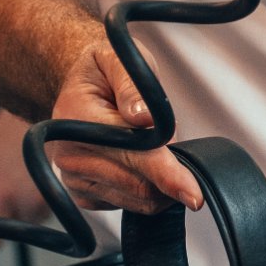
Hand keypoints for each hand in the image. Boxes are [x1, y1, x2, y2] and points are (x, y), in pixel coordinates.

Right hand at [17, 43, 202, 216]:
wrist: (77, 88)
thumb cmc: (104, 72)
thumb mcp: (119, 60)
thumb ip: (133, 85)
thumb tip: (144, 118)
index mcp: (78, 118)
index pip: (133, 155)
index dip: (167, 175)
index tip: (194, 194)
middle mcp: (70, 155)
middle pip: (140, 186)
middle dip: (172, 175)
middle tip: (176, 146)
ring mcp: (74, 179)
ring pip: (138, 200)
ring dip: (160, 182)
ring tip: (152, 147)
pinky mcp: (83, 195)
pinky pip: (128, 205)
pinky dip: (145, 190)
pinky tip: (138, 162)